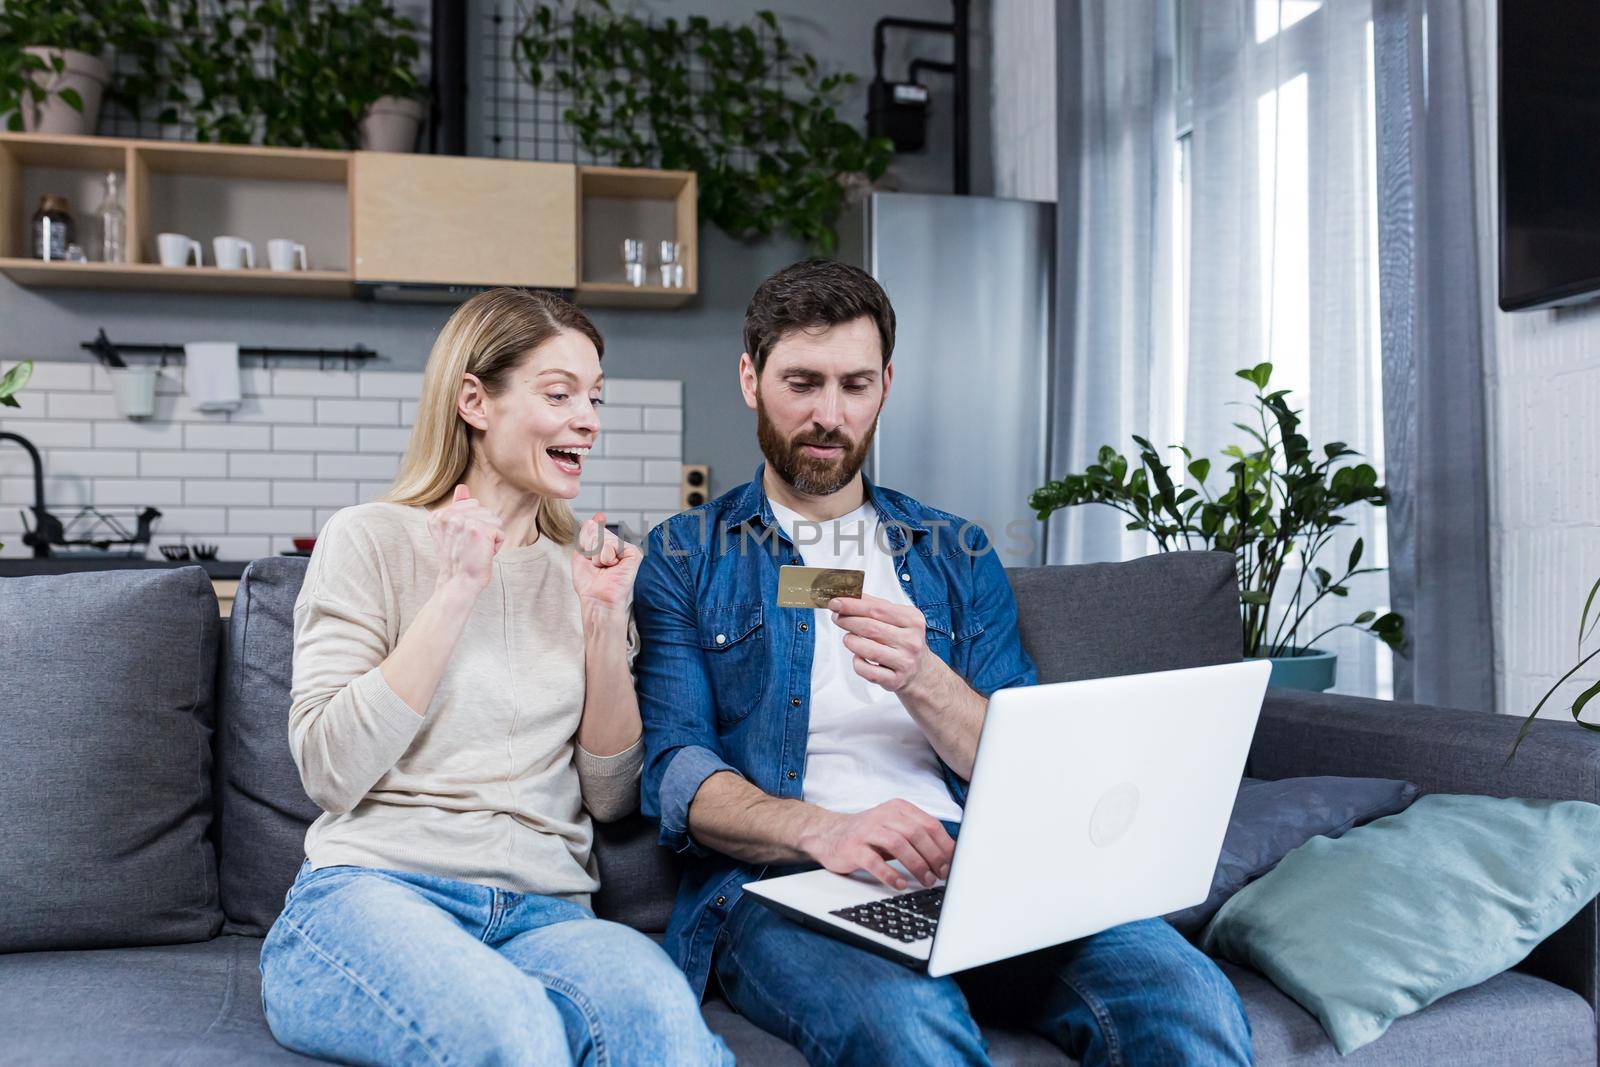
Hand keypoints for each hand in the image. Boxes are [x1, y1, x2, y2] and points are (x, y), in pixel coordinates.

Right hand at [428, 484, 503, 592]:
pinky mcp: (480, 530)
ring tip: (475, 551)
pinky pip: (500, 533)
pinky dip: (496, 547)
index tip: (462, 542)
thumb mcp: (453, 532)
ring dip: (490, 538)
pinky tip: (482, 555)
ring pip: (495, 521)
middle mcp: (449, 515)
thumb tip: (462, 487)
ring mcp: (464, 521)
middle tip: (469, 548)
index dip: (474, 525)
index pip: (473, 505)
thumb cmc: (459, 559)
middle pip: (485, 511)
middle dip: (484, 530)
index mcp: (438, 514)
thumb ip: (457, 508)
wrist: (458, 583)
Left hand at [571, 511, 641, 611]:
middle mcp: (618, 544)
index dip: (586, 539)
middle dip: (589, 549)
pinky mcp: (634, 553)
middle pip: (595, 530)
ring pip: (603, 538)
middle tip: (597, 565)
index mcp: (607, 544)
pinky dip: (605, 558)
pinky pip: (612, 546)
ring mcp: (627, 548)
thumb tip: (598, 516)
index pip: (592, 526)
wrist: (596, 599)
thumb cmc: (590, 582)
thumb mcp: (581, 553)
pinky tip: (612, 567)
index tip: (590, 557)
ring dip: (596, 556)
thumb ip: (587, 533)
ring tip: (603, 568)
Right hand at [799, 799, 955, 890]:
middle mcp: (884, 816)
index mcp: (899, 809)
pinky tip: (900, 883)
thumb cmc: (868, 835)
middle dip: (933, 856)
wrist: (829, 834)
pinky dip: (890, 874)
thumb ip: (918, 837)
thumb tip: (948, 855)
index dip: (944, 845)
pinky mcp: (853, 847)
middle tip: (941, 874)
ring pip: (898, 844)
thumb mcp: (895, 828)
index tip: (953, 862)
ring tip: (926, 880)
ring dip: (916, 864)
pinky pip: (874, 861)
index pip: (929, 824)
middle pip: (916, 833)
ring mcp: (867, 831)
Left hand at [828, 593, 936, 694]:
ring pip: (867, 650)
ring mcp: (904, 662)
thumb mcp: (898, 618)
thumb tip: (849, 597)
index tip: (835, 602)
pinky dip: (857, 662)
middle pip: (870, 628)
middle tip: (836, 617)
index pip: (877, 609)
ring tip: (849, 638)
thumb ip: (875, 606)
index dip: (853, 605)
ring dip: (851, 641)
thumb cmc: (903, 640)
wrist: (920, 671)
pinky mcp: (895, 680)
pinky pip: (866, 670)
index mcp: (912, 620)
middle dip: (847, 621)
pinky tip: (859, 657)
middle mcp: (911, 641)